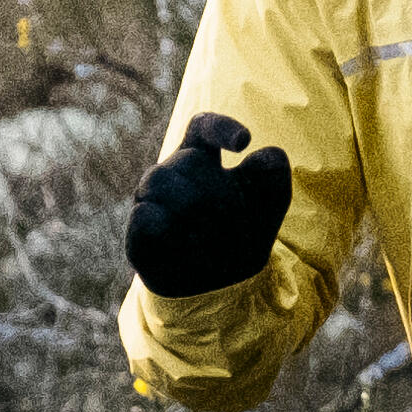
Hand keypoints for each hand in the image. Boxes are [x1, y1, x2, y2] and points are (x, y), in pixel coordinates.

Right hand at [122, 112, 295, 297]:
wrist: (219, 284)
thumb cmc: (244, 231)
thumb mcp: (270, 202)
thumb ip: (274, 173)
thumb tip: (266, 153)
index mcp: (203, 157)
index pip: (203, 126)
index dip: (220, 127)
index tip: (244, 142)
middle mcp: (172, 173)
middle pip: (187, 159)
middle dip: (218, 188)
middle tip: (237, 219)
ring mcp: (150, 200)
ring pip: (159, 179)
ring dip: (194, 206)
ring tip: (216, 234)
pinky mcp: (138, 231)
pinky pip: (145, 217)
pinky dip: (171, 230)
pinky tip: (191, 243)